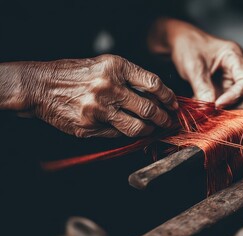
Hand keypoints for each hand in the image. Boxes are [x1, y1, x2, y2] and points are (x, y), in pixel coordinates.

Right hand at [1, 54, 177, 137]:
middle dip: (164, 118)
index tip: (173, 103)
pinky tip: (131, 131)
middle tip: (168, 121)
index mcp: (116, 68)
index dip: (168, 96)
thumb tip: (157, 95)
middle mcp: (109, 88)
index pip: (153, 83)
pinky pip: (117, 135)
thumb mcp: (104, 65)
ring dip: (150, 130)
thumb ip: (130, 78)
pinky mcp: (90, 127)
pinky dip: (127, 134)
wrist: (41, 86)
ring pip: (137, 127)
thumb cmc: (74, 74)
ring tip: (153, 129)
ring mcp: (100, 110)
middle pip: (149, 109)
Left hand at [148, 19, 242, 108]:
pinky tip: (205, 114)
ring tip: (209, 116)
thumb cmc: (187, 46)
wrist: (178, 43)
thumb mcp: (193, 65)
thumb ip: (201, 87)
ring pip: (240, 102)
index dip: (236, 95)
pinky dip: (218, 112)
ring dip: (227, 112)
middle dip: (235, 107)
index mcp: (234, 57)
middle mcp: (237, 70)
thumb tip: (208, 109)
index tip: (218, 105)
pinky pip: (227, 105)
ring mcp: (231, 81)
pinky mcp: (223, 90)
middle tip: (216, 115)